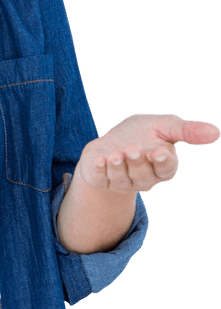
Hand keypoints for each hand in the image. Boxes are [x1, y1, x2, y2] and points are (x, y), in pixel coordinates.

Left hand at [77, 113, 219, 193]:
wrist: (109, 142)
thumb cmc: (140, 133)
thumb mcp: (164, 126)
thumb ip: (187, 130)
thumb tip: (216, 132)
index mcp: (162, 167)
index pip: (166, 169)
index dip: (162, 162)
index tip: (158, 152)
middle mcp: (144, 179)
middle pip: (143, 176)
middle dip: (137, 163)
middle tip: (132, 149)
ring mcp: (123, 183)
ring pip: (122, 179)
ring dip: (118, 167)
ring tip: (114, 155)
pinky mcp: (102, 181)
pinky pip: (101, 179)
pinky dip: (99, 170)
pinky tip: (99, 160)